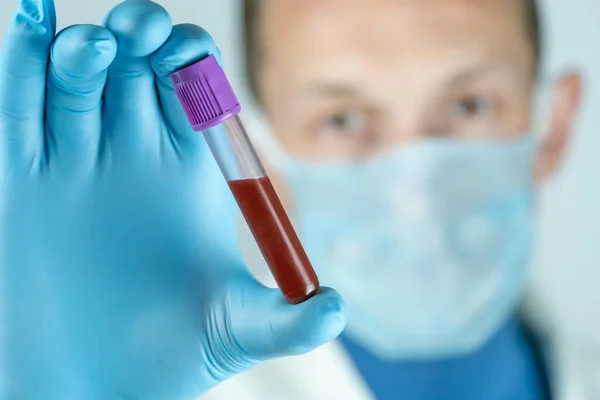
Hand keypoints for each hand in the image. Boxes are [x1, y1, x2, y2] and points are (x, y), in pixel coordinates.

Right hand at [0, 0, 345, 397]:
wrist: (106, 378)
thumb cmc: (178, 352)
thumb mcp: (242, 332)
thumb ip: (289, 322)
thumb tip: (336, 312)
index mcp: (194, 170)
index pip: (195, 85)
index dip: (192, 58)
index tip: (188, 59)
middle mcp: (138, 155)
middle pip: (139, 65)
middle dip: (141, 32)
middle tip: (140, 31)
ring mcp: (80, 162)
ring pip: (81, 77)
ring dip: (86, 48)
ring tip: (93, 49)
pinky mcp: (27, 182)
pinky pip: (24, 108)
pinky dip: (25, 63)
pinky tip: (34, 27)